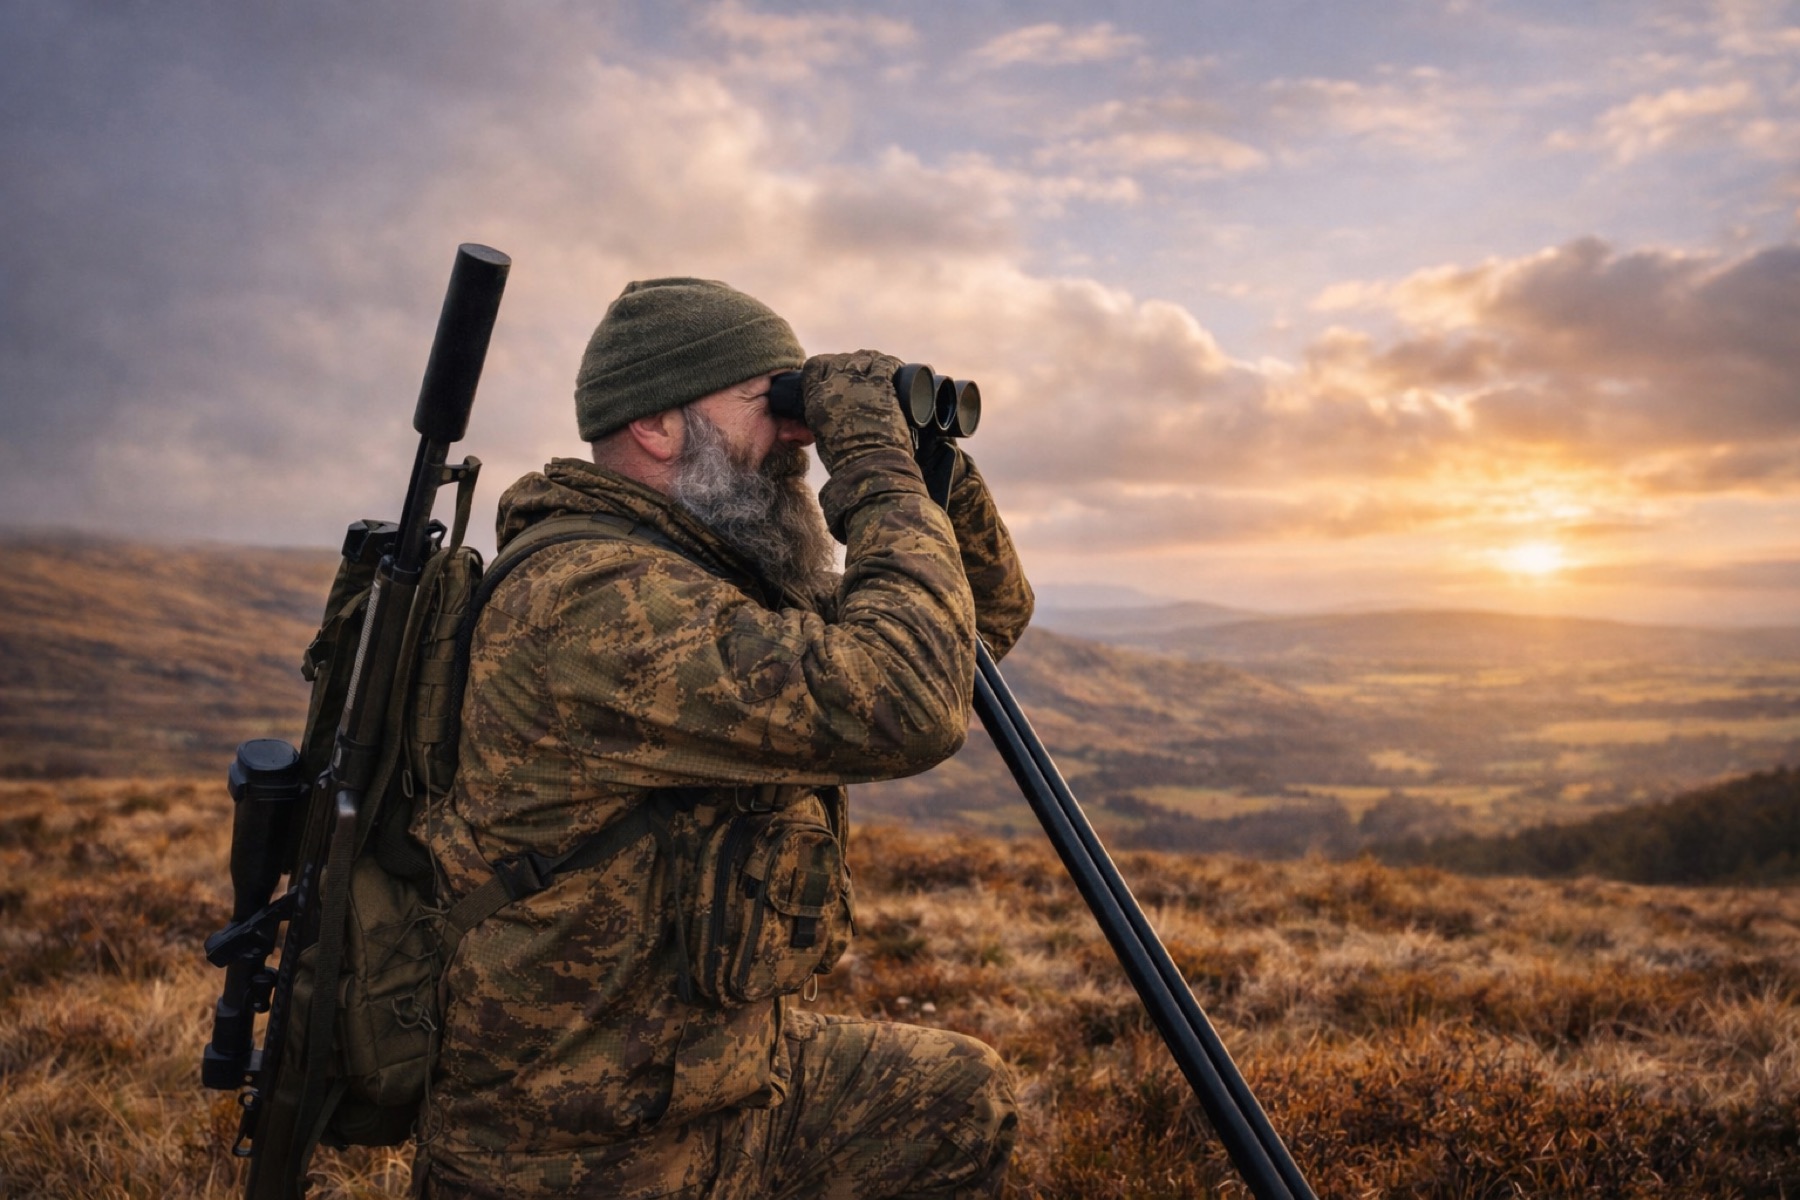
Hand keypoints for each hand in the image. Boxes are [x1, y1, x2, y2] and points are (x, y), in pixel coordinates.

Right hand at [800, 351, 911, 475]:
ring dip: (870, 360)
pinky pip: (885, 364)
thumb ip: (821, 418)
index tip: (834, 371)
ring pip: (863, 358)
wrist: (869, 465)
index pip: (815, 366)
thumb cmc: (846, 458)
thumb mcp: (821, 434)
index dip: (826, 366)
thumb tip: (827, 413)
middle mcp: (836, 385)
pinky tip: (894, 368)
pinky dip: (890, 363)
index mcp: (816, 398)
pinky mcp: (882, 386)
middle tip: (860, 373)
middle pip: (841, 359)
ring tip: (877, 367)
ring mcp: (859, 383)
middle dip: (850, 363)